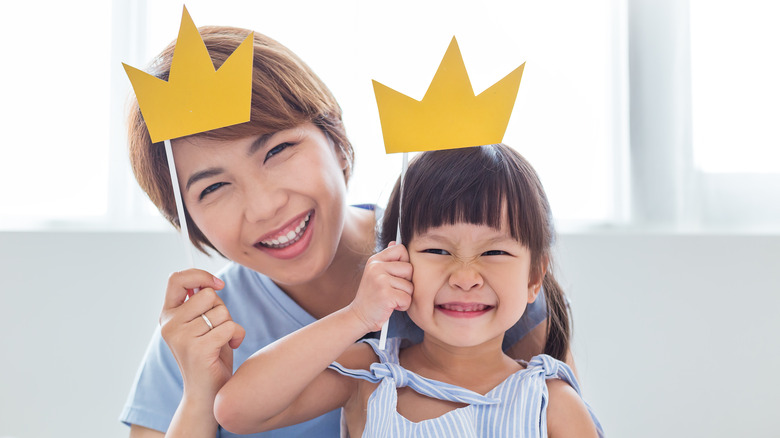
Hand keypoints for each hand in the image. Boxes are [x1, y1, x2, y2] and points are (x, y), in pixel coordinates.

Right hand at [160, 269, 245, 399]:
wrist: (207, 393)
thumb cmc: (210, 354)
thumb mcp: (203, 323)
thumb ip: (203, 303)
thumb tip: (211, 282)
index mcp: (168, 315)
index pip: (176, 279)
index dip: (200, 275)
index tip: (218, 285)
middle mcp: (169, 325)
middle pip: (208, 295)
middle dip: (222, 309)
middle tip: (218, 329)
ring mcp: (181, 337)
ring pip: (221, 312)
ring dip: (230, 325)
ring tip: (222, 341)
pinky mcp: (197, 350)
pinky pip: (229, 327)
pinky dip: (237, 336)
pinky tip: (230, 348)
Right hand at [348, 242, 413, 331]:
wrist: (359, 316)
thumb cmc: (371, 296)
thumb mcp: (375, 274)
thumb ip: (386, 259)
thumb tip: (395, 242)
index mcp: (375, 260)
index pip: (401, 249)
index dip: (405, 262)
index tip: (397, 274)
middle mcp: (376, 267)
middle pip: (409, 268)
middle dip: (406, 282)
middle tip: (392, 290)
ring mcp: (380, 281)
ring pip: (410, 286)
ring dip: (404, 296)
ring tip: (390, 299)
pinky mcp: (386, 295)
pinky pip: (407, 298)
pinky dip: (403, 306)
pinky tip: (391, 306)